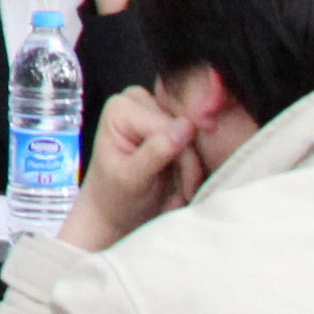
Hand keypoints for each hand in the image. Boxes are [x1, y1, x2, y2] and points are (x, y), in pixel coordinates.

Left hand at [67, 86, 201, 249]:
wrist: (114, 213)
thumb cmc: (115, 197)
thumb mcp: (131, 179)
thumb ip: (155, 152)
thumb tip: (186, 127)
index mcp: (121, 108)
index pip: (170, 126)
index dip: (183, 160)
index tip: (184, 192)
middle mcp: (138, 100)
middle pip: (186, 128)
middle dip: (188, 165)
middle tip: (183, 193)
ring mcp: (156, 109)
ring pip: (197, 136)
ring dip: (193, 169)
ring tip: (182, 191)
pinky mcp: (172, 123)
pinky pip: (199, 142)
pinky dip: (194, 167)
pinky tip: (184, 184)